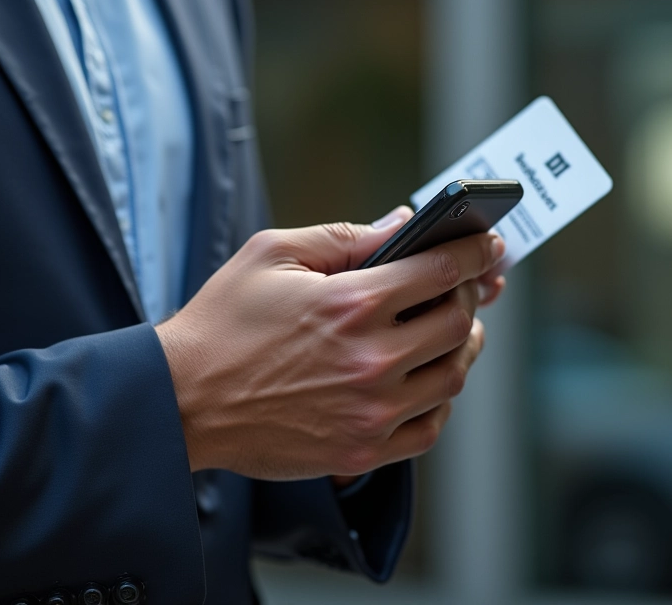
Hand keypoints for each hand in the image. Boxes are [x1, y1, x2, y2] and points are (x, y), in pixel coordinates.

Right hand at [156, 208, 504, 478]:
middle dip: (470, 295)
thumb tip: (401, 221)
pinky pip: (430, 428)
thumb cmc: (222, 321)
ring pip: (453, 375)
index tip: (488, 246)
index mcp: (351, 302)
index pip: (440, 269)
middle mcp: (371, 358)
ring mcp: (370, 411)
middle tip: (468, 285)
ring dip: (463, 345)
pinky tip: (430, 379)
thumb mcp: (272, 254)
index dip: (474, 252)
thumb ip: (345, 236)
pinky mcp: (361, 450)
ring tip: (455, 328)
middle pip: (457, 321)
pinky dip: (442, 399)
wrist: (182, 400)